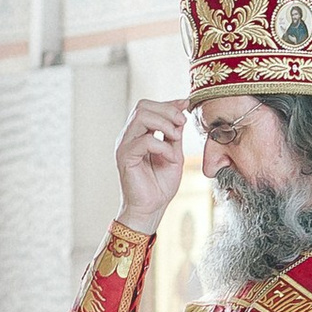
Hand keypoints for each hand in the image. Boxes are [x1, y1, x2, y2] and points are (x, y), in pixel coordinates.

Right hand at [114, 98, 186, 225]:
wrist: (151, 208)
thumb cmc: (160, 184)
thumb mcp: (173, 152)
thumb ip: (174, 133)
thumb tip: (181, 110)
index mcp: (138, 133)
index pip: (148, 106)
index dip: (168, 103)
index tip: (186, 104)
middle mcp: (128, 136)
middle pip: (143, 106)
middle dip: (167, 110)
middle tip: (182, 124)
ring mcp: (124, 145)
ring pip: (141, 117)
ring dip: (164, 124)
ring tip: (176, 139)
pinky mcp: (125, 157)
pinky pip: (144, 140)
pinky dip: (162, 146)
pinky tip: (170, 158)